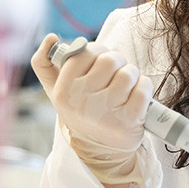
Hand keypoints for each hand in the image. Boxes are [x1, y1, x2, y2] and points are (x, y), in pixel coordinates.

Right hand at [30, 34, 153, 187]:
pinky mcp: (128, 122)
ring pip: (128, 73)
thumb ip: (44, 64)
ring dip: (132, 75)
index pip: (84, 52)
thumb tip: (51, 38)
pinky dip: (144, 87)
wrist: (102, 149)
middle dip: (118, 61)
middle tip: (115, 74)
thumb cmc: (81, 111)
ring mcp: (105, 114)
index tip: (99, 61)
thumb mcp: (57, 92)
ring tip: (126, 86)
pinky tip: (137, 95)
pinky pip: (143, 88)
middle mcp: (81, 103)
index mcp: (63, 92)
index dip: (97, 51)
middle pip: (109, 59)